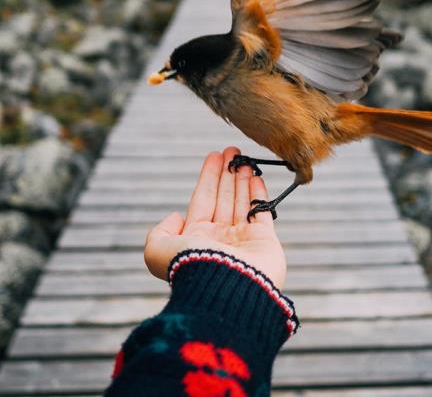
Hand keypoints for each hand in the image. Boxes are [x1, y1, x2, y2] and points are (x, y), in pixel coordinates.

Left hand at [144, 147, 286, 288]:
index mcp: (197, 238)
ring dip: (242, 179)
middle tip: (232, 150)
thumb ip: (159, 232)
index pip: (203, 199)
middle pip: (223, 197)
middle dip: (227, 173)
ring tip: (244, 159)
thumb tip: (176, 216)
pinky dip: (259, 193)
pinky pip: (261, 211)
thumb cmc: (191, 267)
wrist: (224, 290)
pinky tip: (255, 176)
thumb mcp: (157, 251)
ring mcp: (243, 239)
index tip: (215, 155)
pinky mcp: (265, 241)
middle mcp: (220, 237)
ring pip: (241, 201)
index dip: (208, 176)